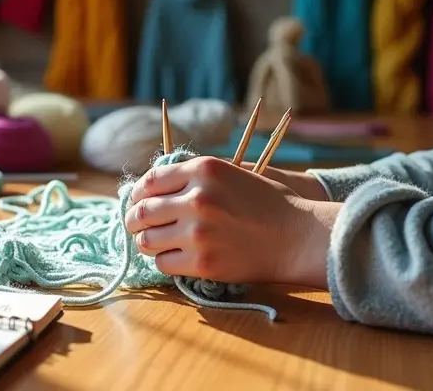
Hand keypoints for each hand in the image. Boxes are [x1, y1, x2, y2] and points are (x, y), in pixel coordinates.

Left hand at [124, 156, 340, 288]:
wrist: (299, 236)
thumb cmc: (268, 204)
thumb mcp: (231, 173)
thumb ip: (193, 176)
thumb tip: (151, 186)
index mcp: (203, 169)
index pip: (149, 181)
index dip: (136, 193)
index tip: (136, 201)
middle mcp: (196, 198)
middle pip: (141, 211)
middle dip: (133, 220)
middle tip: (135, 225)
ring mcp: (198, 232)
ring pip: (147, 240)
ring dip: (146, 242)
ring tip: (154, 242)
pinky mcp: (202, 263)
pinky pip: (163, 263)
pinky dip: (165, 260)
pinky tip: (176, 257)